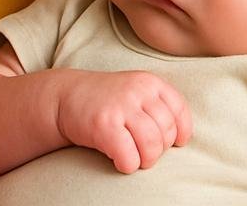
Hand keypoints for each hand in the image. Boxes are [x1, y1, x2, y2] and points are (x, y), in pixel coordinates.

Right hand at [54, 70, 192, 173]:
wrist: (65, 97)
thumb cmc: (106, 101)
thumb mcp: (135, 91)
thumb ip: (159, 105)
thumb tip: (182, 137)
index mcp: (150, 82)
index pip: (179, 111)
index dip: (180, 133)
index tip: (172, 143)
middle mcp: (138, 91)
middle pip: (166, 132)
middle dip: (158, 149)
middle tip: (143, 150)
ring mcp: (120, 106)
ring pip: (152, 146)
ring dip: (145, 160)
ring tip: (133, 157)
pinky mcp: (104, 124)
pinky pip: (129, 157)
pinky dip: (127, 165)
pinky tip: (119, 159)